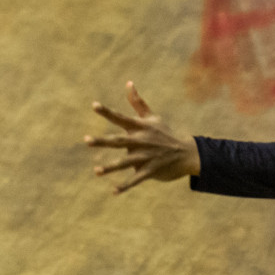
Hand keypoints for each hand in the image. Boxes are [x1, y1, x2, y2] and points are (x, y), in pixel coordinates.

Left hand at [83, 82, 199, 193]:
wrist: (187, 152)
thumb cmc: (166, 133)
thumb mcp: (152, 117)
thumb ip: (137, 102)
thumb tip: (128, 83)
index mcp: (141, 128)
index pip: (121, 118)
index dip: (108, 112)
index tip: (94, 105)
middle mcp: (142, 141)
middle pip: (119, 141)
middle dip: (103, 141)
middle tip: (87, 140)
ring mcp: (146, 157)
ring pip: (126, 162)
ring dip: (111, 167)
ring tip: (96, 171)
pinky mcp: (151, 170)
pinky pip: (136, 179)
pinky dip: (125, 186)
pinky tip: (114, 191)